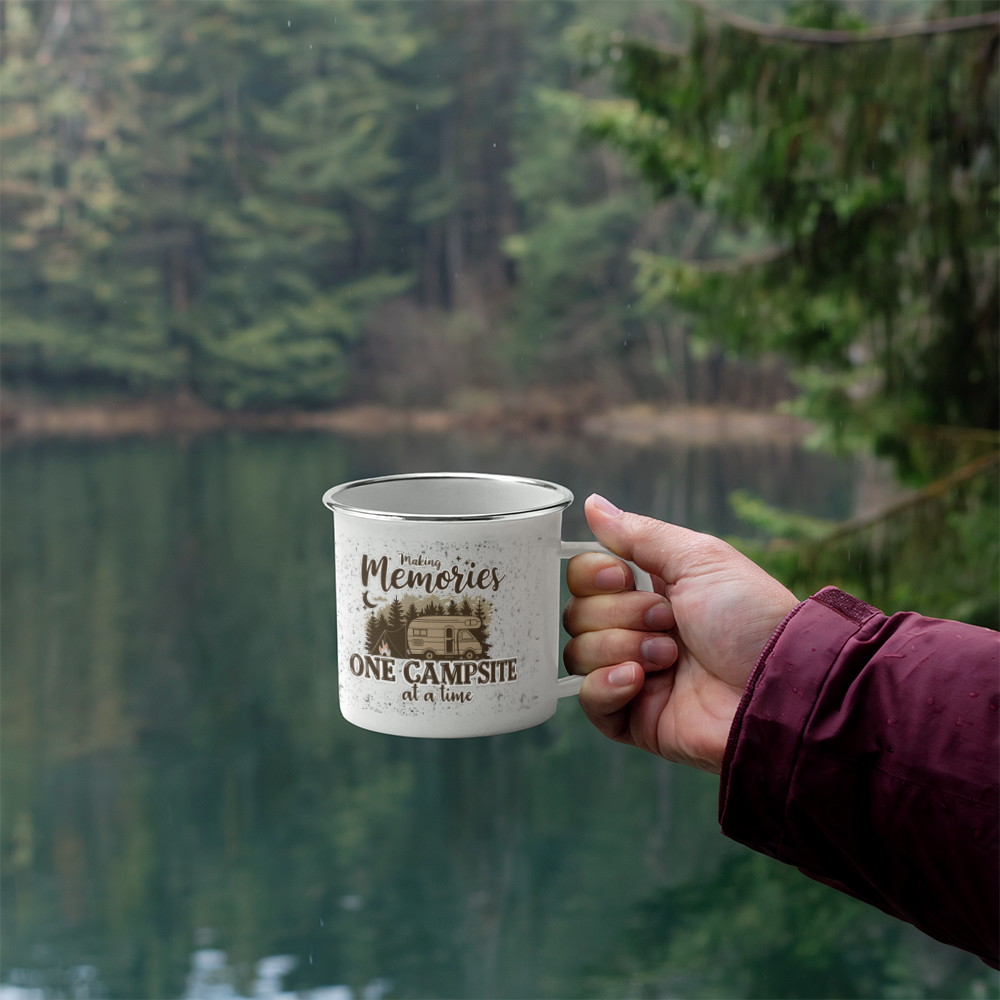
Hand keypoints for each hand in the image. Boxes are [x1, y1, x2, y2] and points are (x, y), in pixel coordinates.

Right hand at [563, 495, 798, 772]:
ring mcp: (633, 675)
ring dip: (623, 648)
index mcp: (649, 590)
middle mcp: (636, 630)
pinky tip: (639, 681)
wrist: (778, 685)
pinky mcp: (633, 718)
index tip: (622, 576)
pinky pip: (589, 702)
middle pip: (577, 613)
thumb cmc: (750, 617)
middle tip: (668, 622)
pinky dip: (606, 687)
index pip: (584, 576)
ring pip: (579, 654)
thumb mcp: (698, 559)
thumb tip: (593, 504)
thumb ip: (638, 534)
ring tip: (671, 658)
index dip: (593, 575)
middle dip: (622, 614)